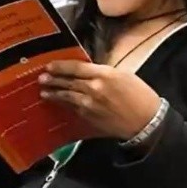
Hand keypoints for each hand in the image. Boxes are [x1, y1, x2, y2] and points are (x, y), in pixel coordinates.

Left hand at [39, 61, 161, 141]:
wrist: (145, 122)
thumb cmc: (140, 96)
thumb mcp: (125, 76)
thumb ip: (104, 73)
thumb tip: (88, 72)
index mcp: (105, 75)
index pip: (76, 68)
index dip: (61, 66)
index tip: (50, 65)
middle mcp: (94, 88)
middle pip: (68, 82)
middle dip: (53, 79)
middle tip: (41, 78)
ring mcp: (89, 104)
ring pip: (66, 96)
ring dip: (54, 93)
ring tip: (44, 92)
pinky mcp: (88, 117)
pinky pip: (73, 108)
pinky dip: (65, 105)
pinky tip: (59, 103)